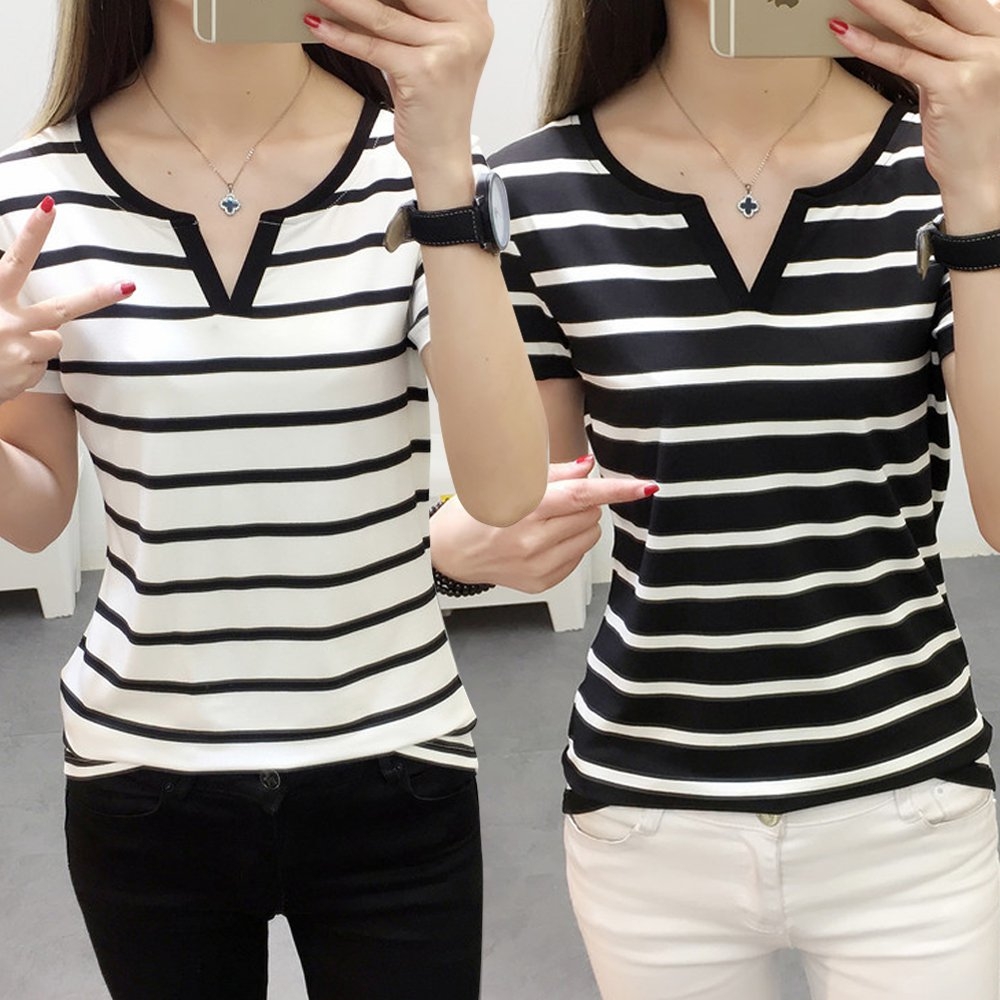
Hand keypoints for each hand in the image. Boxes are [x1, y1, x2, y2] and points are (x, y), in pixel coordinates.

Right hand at [0, 198, 134, 405]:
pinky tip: (2, 367)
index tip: (50, 206)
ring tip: (4, 350)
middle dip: (97, 296)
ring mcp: (20, 350)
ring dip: (35, 343)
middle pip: (62, 307)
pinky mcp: (25, 373)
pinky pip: (39, 366)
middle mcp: (7, 321)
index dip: (34, 233)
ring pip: (53, 340)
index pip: (16, 260)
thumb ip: (3, 292)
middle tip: (128, 286)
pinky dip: (24, 367)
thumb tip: (17, 278)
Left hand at [305, 0, 490, 180]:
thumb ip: (413, 13)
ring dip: (342, 1)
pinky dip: (341, 35)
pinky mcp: (425, 72)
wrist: (443, 152)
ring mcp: (449, 49)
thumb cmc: (433, 101)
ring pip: (383, 15)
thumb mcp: (431, 47)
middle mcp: (469, 26)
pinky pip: (374, 46)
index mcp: (473, 13)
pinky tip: (317, 24)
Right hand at [429, 456, 657, 593]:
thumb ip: (553, 476)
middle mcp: (534, 541)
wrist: (450, 553)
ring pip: (589, 536)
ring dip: (578, 524)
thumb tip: (588, 468)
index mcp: (525, 510)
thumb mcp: (506, 485)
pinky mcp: (542, 582)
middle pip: (590, 514)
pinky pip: (577, 557)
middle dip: (582, 503)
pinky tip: (541, 542)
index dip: (616, 491)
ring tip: (546, 523)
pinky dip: (567, 545)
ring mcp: (539, 566)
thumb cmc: (474, 514)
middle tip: (554, 503)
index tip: (644, 487)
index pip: (582, 496)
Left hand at [834, 0, 999, 227]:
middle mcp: (996, 41)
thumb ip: (942, 47)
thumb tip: (904, 20)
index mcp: (999, 31)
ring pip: (919, 24)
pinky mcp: (954, 87)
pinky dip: (870, 46)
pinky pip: (904, 60)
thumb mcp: (963, 76)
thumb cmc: (970, 127)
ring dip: (879, 4)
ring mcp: (978, 62)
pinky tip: (845, 35)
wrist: (984, 174)